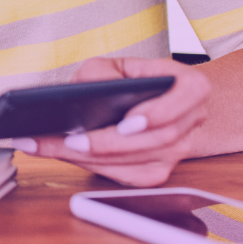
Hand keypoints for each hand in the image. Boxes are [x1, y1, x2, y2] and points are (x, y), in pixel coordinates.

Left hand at [25, 56, 211, 186]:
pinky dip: (94, 167)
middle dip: (107, 143)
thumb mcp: (111, 66)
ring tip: (51, 147)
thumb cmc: (127, 80)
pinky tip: (64, 156)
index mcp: (189, 86)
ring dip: (93, 158)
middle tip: (69, 140)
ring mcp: (177, 151)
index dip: (161, 112)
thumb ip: (101, 73)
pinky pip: (128, 177)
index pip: (187, 96)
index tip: (127, 122)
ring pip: (139, 163)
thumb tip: (85, 93)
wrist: (142, 104)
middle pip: (155, 139)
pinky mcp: (157, 172)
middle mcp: (190, 121)